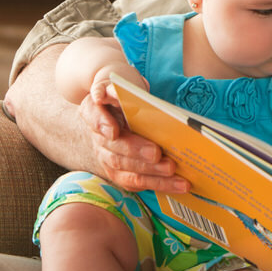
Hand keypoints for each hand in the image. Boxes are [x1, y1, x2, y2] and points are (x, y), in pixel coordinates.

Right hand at [80, 73, 190, 193]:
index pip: (93, 116)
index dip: (101, 124)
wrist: (121, 107)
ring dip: (151, 173)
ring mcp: (107, 156)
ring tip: (173, 171)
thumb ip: (117, 90)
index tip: (113, 130)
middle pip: (114, 148)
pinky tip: (178, 185)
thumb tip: (110, 93)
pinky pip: (136, 182)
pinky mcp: (120, 172)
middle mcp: (98, 137)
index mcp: (95, 110)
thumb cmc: (127, 94)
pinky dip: (158, 184)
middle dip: (136, 152)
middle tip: (157, 154)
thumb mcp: (124, 85)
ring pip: (125, 169)